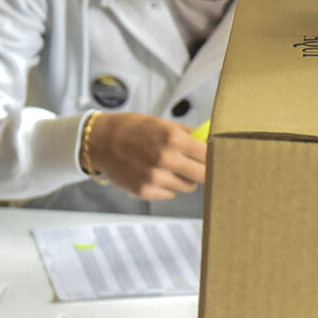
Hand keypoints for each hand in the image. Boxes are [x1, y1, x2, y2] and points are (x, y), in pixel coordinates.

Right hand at [86, 112, 207, 201]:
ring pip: (187, 187)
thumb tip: (210, 143)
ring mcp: (155, 178)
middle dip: (203, 170)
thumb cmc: (133, 129)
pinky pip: (170, 194)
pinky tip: (155, 174)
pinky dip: (168, 186)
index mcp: (174, 139)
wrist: (101, 141)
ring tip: (169, 166)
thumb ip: (188, 135)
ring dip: (184, 179)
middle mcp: (166, 159)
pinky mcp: (144, 191)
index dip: (214, 157)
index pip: (209, 156)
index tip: (215, 158)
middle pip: (204, 175)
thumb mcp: (163, 124)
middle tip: (196, 165)